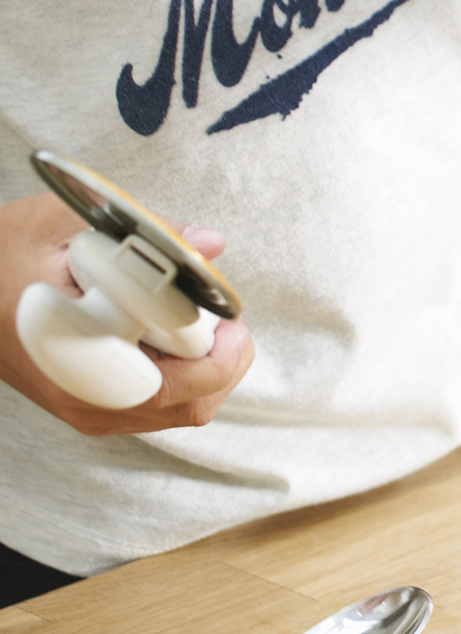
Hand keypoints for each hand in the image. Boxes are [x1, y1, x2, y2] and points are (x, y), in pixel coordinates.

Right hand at [0, 192, 254, 435]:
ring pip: (184, 409)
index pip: (175, 381)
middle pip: (193, 401)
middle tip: (225, 315)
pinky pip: (161, 407)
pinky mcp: (89, 408)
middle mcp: (83, 400)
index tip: (228, 315)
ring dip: (209, 365)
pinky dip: (186, 373)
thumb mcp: (60, 223)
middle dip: (225, 355)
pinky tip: (175, 335)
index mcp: (73, 360)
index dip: (217, 347)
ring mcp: (87, 410)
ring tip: (202, 321)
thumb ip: (141, 231)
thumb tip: (211, 244)